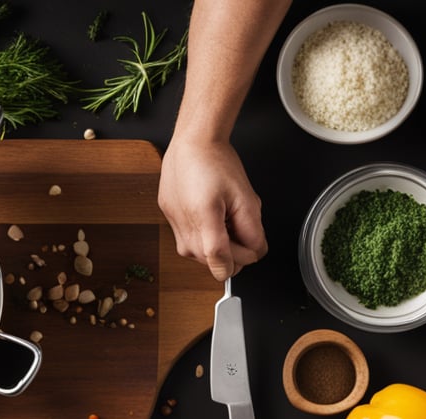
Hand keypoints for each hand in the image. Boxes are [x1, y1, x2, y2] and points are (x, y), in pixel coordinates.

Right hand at [158, 136, 267, 280]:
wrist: (192, 143)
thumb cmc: (216, 162)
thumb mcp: (246, 197)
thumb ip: (253, 231)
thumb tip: (255, 253)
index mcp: (203, 221)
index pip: (222, 267)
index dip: (244, 258)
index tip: (251, 245)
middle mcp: (184, 231)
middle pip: (215, 264)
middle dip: (234, 248)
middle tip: (237, 219)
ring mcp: (174, 229)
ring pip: (204, 257)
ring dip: (220, 242)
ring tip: (222, 214)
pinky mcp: (170, 223)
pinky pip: (194, 242)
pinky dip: (206, 233)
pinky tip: (210, 211)